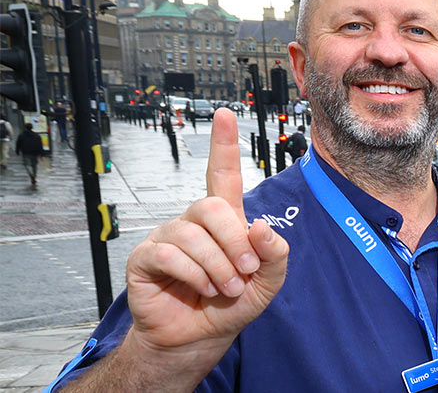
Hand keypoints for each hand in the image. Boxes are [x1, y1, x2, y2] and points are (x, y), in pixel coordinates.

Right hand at [123, 108, 289, 354]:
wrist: (200, 338)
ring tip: (224, 288)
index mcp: (225, 221)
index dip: (224, 145)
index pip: (221, 175)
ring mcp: (167, 237)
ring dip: (217, 267)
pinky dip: (194, 275)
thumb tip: (260, 225)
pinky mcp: (145, 258)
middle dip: (234, 242)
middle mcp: (193, 222)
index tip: (224, 114)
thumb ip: (276, 254)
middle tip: (244, 271)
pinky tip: (202, 289)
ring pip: (193, 234)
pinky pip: (169, 254)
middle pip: (212, 206)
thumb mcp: (268, 282)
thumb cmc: (232, 305)